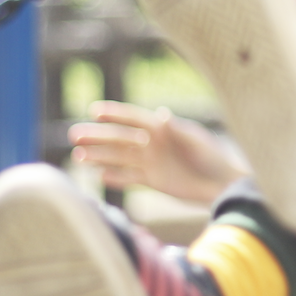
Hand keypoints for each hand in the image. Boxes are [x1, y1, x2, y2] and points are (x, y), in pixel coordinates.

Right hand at [68, 101, 248, 203]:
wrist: (221, 185)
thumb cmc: (213, 157)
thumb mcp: (196, 139)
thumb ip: (177, 129)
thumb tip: (160, 114)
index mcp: (162, 128)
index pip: (133, 118)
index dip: (114, 114)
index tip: (94, 111)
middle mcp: (152, 143)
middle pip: (120, 138)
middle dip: (98, 136)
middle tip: (74, 135)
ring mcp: (151, 162)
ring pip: (119, 158)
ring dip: (99, 156)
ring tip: (78, 156)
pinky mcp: (152, 180)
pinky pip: (129, 178)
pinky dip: (114, 177)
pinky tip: (99, 176)